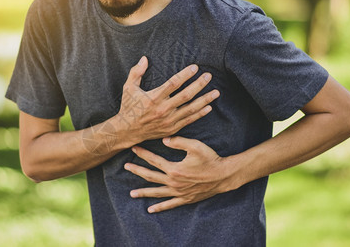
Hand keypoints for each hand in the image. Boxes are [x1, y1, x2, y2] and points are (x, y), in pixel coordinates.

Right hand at [116, 56, 219, 144]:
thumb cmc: (129, 107)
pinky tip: (209, 107)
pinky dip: (199, 114)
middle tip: (209, 76)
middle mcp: (162, 110)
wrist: (127, 131)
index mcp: (153, 98)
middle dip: (199, 85)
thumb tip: (144, 58)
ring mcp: (168, 120)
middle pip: (185, 95)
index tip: (195, 68)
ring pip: (190, 109)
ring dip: (205, 100)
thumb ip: (136, 72)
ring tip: (216, 92)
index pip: (173, 84)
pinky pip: (189, 120)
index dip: (185, 75)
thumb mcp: (128, 88)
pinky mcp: (171, 129)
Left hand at [124, 137, 239, 212]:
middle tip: (126, 167)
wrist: (224, 175)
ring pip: (157, 193)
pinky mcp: (185, 199)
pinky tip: (151, 210)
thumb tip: (163, 140)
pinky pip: (170, 204)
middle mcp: (174, 182)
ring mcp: (179, 192)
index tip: (134, 148)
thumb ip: (178, 141)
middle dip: (137, 171)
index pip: (154, 160)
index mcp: (174, 169)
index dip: (143, 154)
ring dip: (144, 192)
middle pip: (151, 176)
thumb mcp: (195, 146)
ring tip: (132, 194)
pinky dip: (160, 207)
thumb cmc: (210, 159)